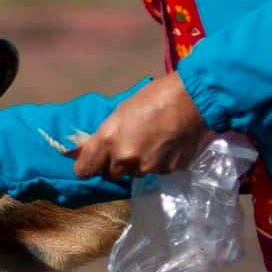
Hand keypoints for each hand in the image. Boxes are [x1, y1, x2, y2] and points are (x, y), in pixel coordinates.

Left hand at [71, 72, 207, 181]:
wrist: (193, 99)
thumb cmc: (152, 98)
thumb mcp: (119, 113)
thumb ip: (101, 137)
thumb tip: (78, 152)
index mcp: (110, 141)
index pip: (84, 171)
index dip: (88, 165)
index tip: (94, 160)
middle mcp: (126, 159)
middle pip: (111, 174)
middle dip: (116, 163)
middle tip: (129, 143)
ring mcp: (149, 168)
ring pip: (135, 173)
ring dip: (138, 162)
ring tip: (152, 140)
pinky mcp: (169, 171)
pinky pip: (156, 171)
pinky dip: (158, 162)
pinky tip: (167, 144)